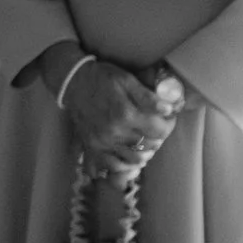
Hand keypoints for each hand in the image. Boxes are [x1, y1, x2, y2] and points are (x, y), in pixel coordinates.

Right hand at [50, 49, 178, 182]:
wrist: (73, 82)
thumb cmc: (102, 78)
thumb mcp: (127, 79)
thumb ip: (148, 97)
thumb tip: (169, 110)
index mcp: (125, 114)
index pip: (160, 130)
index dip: (169, 125)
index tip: (168, 118)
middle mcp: (114, 132)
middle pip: (150, 145)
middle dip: (158, 137)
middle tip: (157, 127)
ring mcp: (103, 142)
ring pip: (135, 159)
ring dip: (145, 151)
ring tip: (145, 139)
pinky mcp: (93, 146)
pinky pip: (113, 165)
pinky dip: (126, 164)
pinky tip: (130, 154)